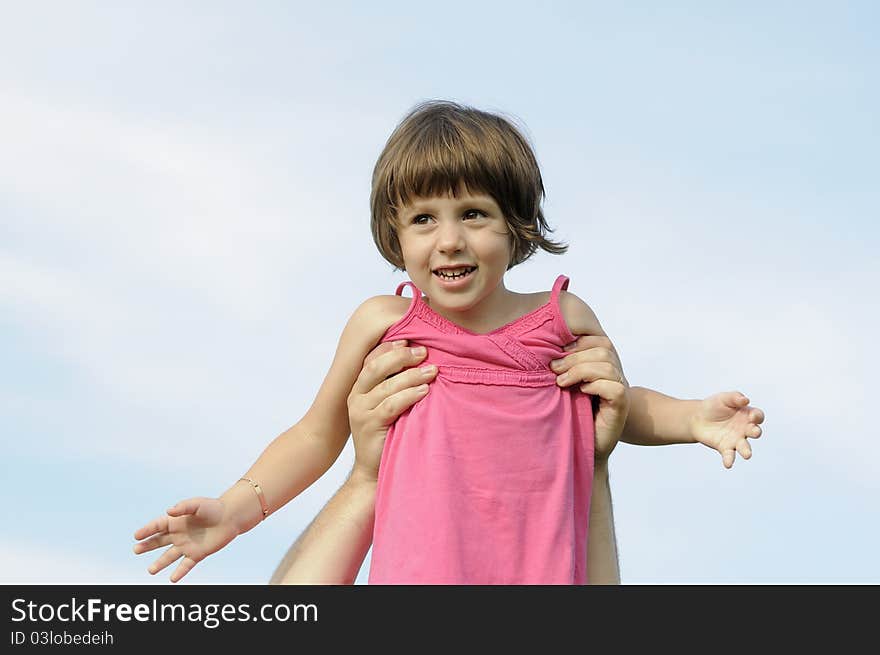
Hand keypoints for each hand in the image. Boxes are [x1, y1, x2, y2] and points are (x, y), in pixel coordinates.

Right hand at [133, 497, 238, 581]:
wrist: (230, 517)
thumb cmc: (213, 508)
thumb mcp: (197, 504)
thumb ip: (183, 507)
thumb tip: (169, 511)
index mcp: (176, 521)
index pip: (158, 526)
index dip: (147, 530)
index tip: (136, 535)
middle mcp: (179, 534)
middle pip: (159, 541)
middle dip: (147, 545)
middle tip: (136, 550)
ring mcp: (187, 545)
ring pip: (170, 556)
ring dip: (160, 563)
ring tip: (151, 570)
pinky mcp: (197, 554)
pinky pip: (186, 565)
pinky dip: (179, 572)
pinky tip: (172, 579)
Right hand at [347, 339, 437, 480]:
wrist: (372, 471)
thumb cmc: (387, 436)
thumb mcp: (388, 407)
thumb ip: (394, 387)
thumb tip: (420, 361)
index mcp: (359, 389)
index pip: (371, 359)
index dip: (389, 347)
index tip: (409, 339)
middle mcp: (356, 397)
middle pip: (376, 367)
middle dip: (401, 356)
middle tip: (424, 353)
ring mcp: (360, 411)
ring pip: (387, 385)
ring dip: (412, 375)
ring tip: (432, 371)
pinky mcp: (369, 425)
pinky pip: (391, 405)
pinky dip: (409, 395)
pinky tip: (424, 391)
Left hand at [550, 335, 629, 460]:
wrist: (583, 447)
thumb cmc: (571, 415)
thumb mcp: (565, 385)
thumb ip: (563, 367)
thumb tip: (545, 347)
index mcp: (603, 365)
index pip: (599, 340)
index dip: (579, 342)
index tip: (557, 351)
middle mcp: (615, 374)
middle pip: (603, 348)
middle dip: (574, 356)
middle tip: (554, 369)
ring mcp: (620, 388)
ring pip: (607, 365)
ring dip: (580, 370)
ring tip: (562, 382)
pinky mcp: (621, 405)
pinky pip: (613, 387)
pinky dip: (595, 385)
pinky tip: (581, 392)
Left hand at [690, 391, 764, 468]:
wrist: (697, 418)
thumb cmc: (714, 406)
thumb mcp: (723, 398)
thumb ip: (734, 397)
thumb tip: (745, 400)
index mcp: (747, 415)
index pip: (758, 416)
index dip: (757, 416)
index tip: (752, 416)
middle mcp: (745, 429)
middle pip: (755, 432)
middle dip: (756, 432)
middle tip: (754, 432)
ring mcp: (736, 439)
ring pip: (745, 447)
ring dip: (746, 450)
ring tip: (747, 454)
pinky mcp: (725, 447)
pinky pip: (729, 455)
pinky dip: (729, 460)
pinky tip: (728, 464)